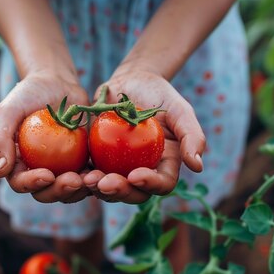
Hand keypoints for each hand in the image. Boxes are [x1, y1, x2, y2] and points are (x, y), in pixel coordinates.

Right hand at [0, 72, 90, 202]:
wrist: (57, 82)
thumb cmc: (27, 95)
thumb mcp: (8, 111)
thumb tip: (1, 172)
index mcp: (17, 165)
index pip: (21, 183)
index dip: (33, 184)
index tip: (47, 174)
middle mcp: (39, 172)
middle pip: (47, 193)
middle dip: (61, 191)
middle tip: (75, 180)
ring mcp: (62, 170)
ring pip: (71, 191)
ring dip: (81, 189)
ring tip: (93, 178)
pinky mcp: (83, 163)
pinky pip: (90, 177)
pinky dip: (97, 178)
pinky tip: (103, 171)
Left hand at [83, 69, 205, 203]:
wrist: (130, 81)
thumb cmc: (159, 94)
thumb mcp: (180, 110)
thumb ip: (192, 136)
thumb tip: (198, 167)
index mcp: (165, 165)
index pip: (162, 184)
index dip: (150, 184)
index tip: (136, 175)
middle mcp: (142, 171)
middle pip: (134, 193)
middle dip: (119, 192)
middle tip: (105, 183)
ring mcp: (119, 168)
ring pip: (110, 189)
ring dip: (98, 188)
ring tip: (88, 179)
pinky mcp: (98, 160)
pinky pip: (90, 172)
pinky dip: (83, 176)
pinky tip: (76, 172)